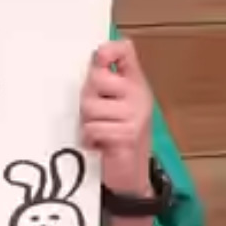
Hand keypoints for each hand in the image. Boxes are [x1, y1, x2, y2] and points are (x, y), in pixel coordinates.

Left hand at [80, 39, 155, 195]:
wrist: (131, 175)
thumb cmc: (115, 136)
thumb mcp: (111, 104)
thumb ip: (103, 83)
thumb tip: (93, 57)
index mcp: (135, 82)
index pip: (124, 50)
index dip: (107, 50)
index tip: (98, 60)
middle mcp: (139, 94)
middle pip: (96, 78)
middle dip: (86, 98)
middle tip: (94, 114)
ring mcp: (136, 114)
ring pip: (90, 105)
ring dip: (87, 122)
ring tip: (98, 131)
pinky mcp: (128, 134)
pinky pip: (93, 127)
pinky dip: (90, 139)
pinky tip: (99, 144)